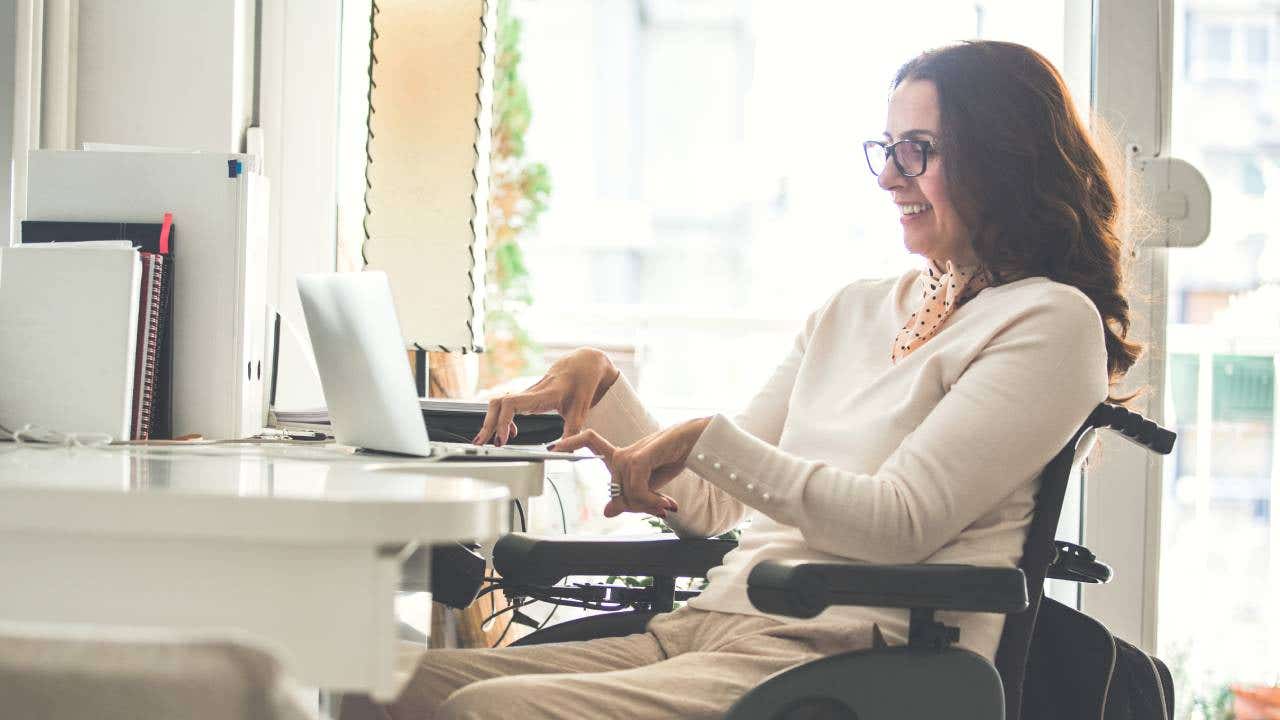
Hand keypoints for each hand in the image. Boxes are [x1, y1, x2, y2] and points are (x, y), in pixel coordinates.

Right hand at [473, 348, 620, 445]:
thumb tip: (563, 453)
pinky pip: (505, 405)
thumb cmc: (581, 384)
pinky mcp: (526, 396)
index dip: (503, 421)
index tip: (504, 439)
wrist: (582, 365)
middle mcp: (531, 392)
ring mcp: (526, 393)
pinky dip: (501, 419)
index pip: (511, 403)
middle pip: (497, 402)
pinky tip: (509, 432)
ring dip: (491, 422)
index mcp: (543, 395)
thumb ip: (572, 434)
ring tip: (492, 441)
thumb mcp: (581, 412)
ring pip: (498, 402)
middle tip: (482, 443)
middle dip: (487, 424)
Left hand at [552, 417, 710, 517]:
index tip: (552, 447)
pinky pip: (636, 490)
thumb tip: (606, 511)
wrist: (696, 442)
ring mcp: (629, 454)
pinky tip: (667, 502)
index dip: (571, 442)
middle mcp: (621, 454)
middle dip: (639, 507)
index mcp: (622, 456)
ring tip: (667, 504)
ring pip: (627, 495)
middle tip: (661, 509)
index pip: (590, 441)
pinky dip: (651, 501)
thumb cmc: (673, 458)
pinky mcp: (638, 458)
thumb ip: (629, 497)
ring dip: (649, 505)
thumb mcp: (649, 485)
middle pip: (617, 492)